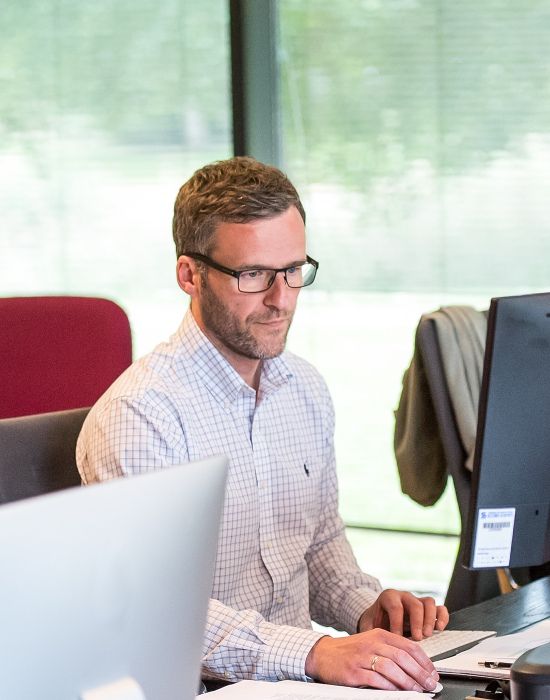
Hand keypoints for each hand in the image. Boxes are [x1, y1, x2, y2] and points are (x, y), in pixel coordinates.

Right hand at [304, 628, 439, 689]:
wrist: (323, 654)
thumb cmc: (350, 650)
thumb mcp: (372, 643)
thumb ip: (391, 650)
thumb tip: (417, 666)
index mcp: (380, 634)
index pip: (409, 645)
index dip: (424, 661)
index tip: (433, 673)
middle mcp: (372, 643)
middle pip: (403, 657)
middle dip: (420, 673)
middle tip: (430, 684)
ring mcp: (362, 657)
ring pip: (391, 668)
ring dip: (408, 681)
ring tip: (417, 690)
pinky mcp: (354, 671)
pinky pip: (376, 679)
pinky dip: (389, 687)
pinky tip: (398, 692)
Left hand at [358, 589, 448, 639]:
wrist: (379, 617)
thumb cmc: (375, 622)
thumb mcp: (369, 625)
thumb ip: (370, 633)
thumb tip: (370, 648)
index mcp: (388, 597)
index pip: (395, 606)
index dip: (397, 622)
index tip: (397, 638)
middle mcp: (404, 597)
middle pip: (415, 603)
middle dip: (417, 622)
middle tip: (417, 638)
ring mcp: (417, 601)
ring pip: (429, 603)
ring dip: (430, 620)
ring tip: (428, 635)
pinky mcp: (428, 609)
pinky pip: (439, 608)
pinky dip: (442, 617)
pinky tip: (440, 629)